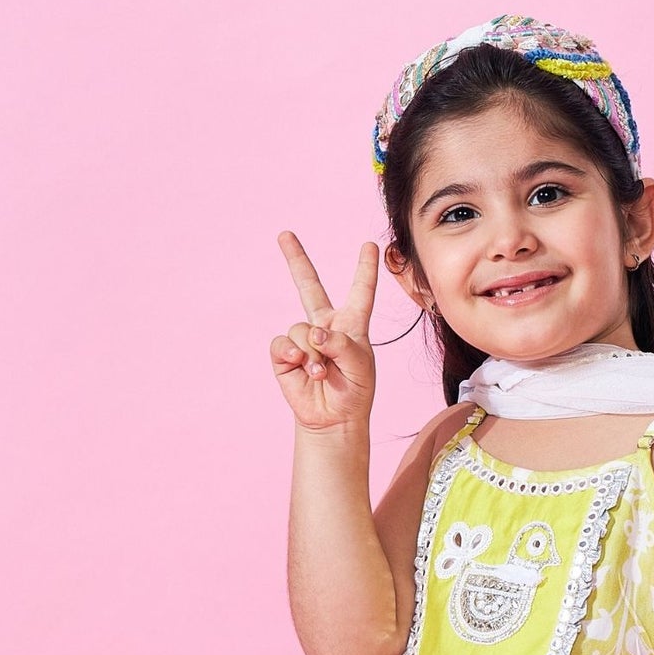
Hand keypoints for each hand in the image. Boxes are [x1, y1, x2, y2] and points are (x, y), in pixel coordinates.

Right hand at [271, 232, 377, 432]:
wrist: (334, 420)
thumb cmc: (353, 392)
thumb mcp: (360, 366)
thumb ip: (342, 343)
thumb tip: (314, 332)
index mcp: (351, 324)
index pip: (360, 291)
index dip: (365, 268)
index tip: (370, 245)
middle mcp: (325, 325)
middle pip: (309, 285)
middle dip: (296, 259)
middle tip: (284, 235)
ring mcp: (303, 339)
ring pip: (301, 327)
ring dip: (312, 351)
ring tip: (322, 372)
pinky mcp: (284, 355)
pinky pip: (282, 342)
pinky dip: (292, 353)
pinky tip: (301, 366)